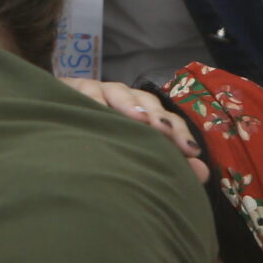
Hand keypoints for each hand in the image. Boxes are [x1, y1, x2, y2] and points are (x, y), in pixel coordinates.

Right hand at [62, 77, 209, 180]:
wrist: (58, 121)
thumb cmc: (100, 140)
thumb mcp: (134, 150)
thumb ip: (168, 161)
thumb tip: (204, 173)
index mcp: (142, 113)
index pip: (166, 119)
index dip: (179, 133)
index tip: (192, 152)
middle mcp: (124, 99)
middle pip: (147, 102)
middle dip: (158, 117)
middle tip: (166, 133)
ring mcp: (100, 92)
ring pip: (119, 93)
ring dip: (130, 104)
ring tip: (140, 119)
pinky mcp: (75, 89)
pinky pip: (87, 93)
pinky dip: (94, 100)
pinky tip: (98, 110)